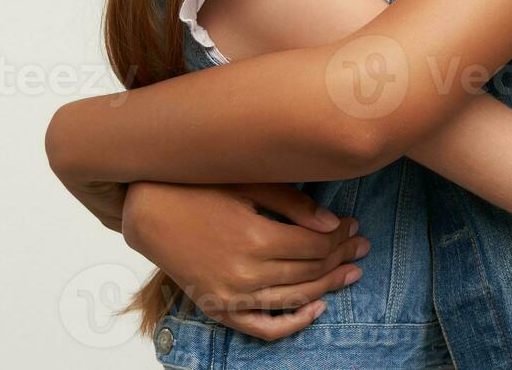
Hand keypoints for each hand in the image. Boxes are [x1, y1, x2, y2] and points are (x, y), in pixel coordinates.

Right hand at [121, 181, 368, 340]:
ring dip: (328, 287)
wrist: (148, 212)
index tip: (355, 226)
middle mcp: (245, 273)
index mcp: (255, 238)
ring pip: (295, 298)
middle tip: (362, 246)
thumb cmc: (199, 189)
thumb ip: (293, 204)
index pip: (316, 245)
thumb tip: (333, 224)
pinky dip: (292, 322)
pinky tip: (316, 308)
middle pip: (310, 271)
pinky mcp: (218, 308)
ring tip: (351, 273)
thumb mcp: (248, 184)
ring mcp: (231, 296)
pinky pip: (263, 327)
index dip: (341, 237)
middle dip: (341, 257)